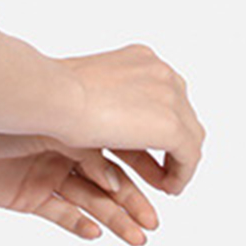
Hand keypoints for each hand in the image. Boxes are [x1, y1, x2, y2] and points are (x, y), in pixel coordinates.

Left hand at [0, 118, 161, 245]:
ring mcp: (45, 170)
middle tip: (154, 221)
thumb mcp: (45, 102)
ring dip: (116, 218)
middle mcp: (61, 142)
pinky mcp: (26, 194)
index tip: (169, 182)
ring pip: (89, 199)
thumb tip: (115, 111)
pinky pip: (59, 213)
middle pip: (109, 176)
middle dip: (134, 199)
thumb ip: (83, 113)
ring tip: (139, 237)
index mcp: (70, 114)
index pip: (118, 143)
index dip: (144, 165)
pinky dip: (78, 224)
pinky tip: (96, 232)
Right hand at [55, 42, 205, 196]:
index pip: (165, 95)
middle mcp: (161, 71)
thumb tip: (109, 119)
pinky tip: (168, 187)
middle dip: (174, 143)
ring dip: (180, 160)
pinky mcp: (172, 126)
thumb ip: (110, 100)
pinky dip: (181, 174)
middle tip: (162, 169)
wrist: (55, 95)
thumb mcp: (88, 87)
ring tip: (167, 182)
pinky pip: (189, 157)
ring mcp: (170, 96)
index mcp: (142, 58)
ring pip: (190, 135)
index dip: (161, 125)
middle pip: (182, 113)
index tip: (151, 147)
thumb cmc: (56, 91)